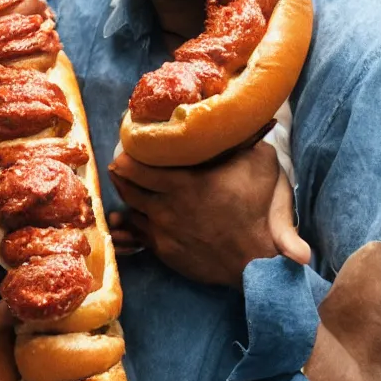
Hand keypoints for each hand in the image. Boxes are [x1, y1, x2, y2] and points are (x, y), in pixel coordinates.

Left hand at [107, 142, 310, 288]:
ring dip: (126, 199)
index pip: (136, 167)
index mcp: (183, 184)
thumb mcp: (261, 166)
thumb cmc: (260, 213)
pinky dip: (133, 224)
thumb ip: (248, 141)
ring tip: (126, 187)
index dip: (126, 157)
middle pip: (127, 189)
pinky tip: (134, 217)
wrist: (258, 260)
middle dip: (120, 175)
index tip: (126, 150)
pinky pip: (138, 236)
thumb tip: (247, 120)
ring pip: (131, 212)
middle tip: (119, 165)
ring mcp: (163, 233)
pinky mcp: (165, 253)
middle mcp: (166, 208)